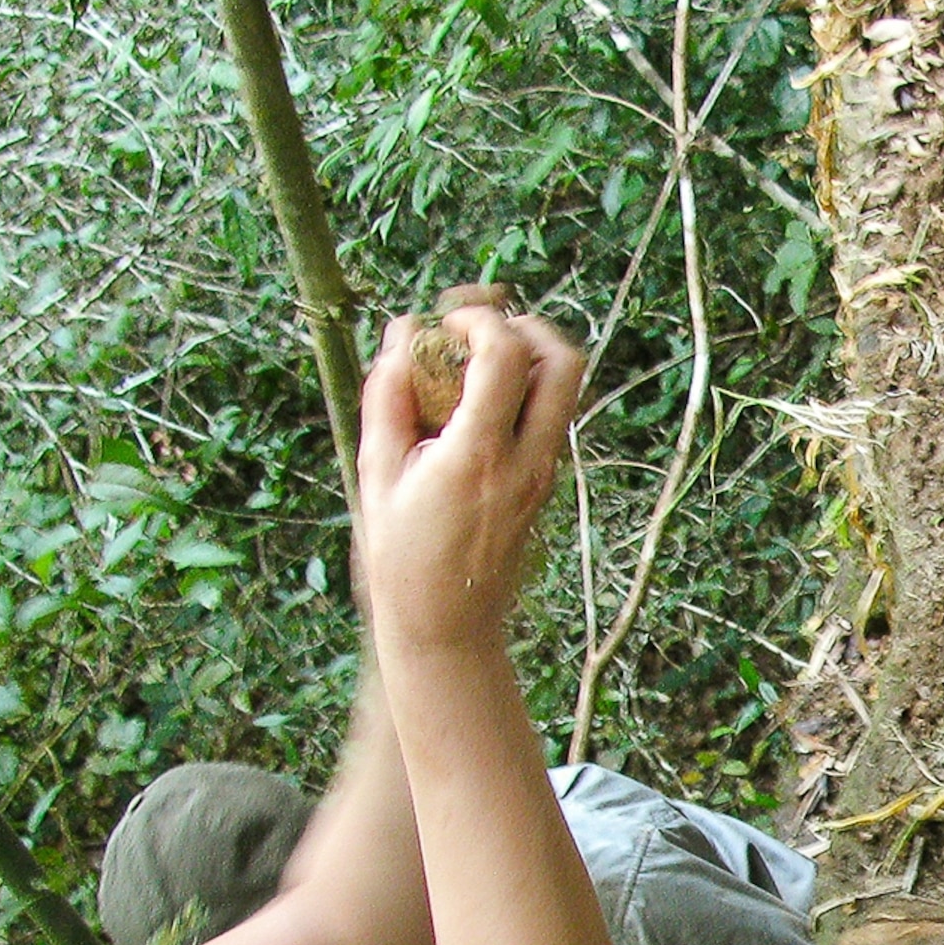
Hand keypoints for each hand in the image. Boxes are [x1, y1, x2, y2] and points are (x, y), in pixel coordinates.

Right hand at [356, 304, 580, 658]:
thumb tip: (404, 334)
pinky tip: (476, 405)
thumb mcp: (377, 474)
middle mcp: (527, 460)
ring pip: (566, 389)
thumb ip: (388, 397)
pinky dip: (524, 392)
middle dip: (527, 326)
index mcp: (480, 454)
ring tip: (477, 364)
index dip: (479, 320)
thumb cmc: (401, 556)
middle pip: (566, 362)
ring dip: (529, 358)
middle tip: (481, 331)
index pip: (506, 355)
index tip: (446, 323)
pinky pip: (551, 418)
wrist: (448, 624)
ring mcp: (546, 474)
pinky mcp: (547, 483)